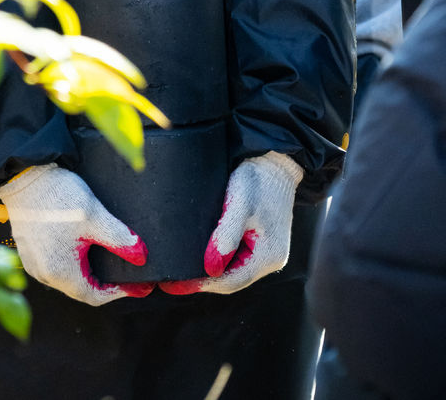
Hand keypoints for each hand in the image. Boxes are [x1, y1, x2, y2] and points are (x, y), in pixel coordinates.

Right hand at [0, 163, 152, 305]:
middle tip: (130, 269)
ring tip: (111, 256)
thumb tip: (141, 256)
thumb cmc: (58, 196)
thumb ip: (119, 239)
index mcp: (60, 272)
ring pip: (69, 277)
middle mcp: (44, 274)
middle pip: (82, 289)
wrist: (25, 174)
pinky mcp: (30, 250)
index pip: (96, 296)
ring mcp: (34, 263)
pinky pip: (57, 264)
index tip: (140, 283)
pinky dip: (75, 261)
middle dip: (107, 282)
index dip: (120, 291)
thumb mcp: (95, 217)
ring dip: (91, 270)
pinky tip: (87, 245)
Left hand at [159, 151, 302, 295]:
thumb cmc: (258, 179)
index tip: (173, 285)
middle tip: (171, 282)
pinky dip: (218, 260)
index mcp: (268, 255)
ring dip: (209, 273)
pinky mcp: (259, 241)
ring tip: (181, 273)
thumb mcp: (240, 202)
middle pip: (232, 280)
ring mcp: (266, 251)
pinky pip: (236, 259)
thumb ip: (226, 235)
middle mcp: (270, 259)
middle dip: (202, 282)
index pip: (231, 281)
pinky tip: (201, 257)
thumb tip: (211, 269)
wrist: (274, 161)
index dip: (201, 285)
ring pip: (233, 271)